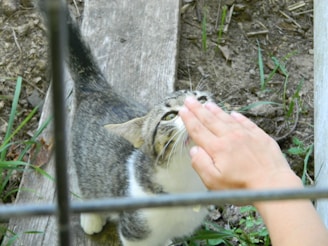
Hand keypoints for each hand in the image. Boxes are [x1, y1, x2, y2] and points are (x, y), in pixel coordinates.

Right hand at [179, 97, 298, 189]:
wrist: (273, 185)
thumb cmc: (242, 187)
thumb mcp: (214, 182)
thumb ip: (201, 164)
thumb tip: (194, 150)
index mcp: (217, 148)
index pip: (198, 130)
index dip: (189, 119)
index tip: (182, 111)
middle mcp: (230, 137)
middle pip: (210, 120)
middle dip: (197, 109)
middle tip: (189, 99)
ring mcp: (246, 135)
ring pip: (226, 118)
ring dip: (215, 110)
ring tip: (207, 103)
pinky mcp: (260, 136)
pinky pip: (245, 122)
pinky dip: (238, 116)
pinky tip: (233, 113)